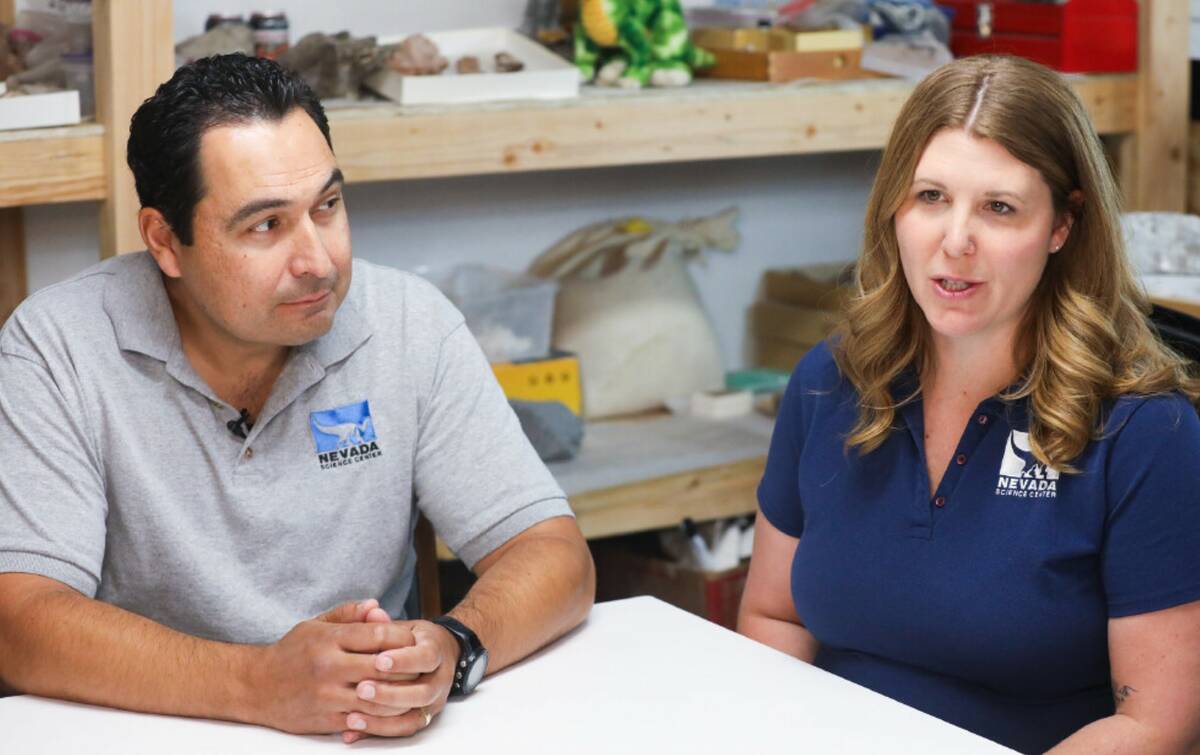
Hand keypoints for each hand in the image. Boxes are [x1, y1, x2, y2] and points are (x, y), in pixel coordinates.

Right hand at [248, 599, 419, 734]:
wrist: (256, 686)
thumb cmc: (291, 652)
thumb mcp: (316, 624)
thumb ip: (349, 614)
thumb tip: (378, 607)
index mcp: (330, 639)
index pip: (380, 635)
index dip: (404, 637)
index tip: (414, 639)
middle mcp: (329, 666)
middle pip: (385, 667)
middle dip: (409, 666)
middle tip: (423, 665)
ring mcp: (328, 695)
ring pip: (379, 697)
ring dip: (402, 695)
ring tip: (415, 689)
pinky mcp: (325, 719)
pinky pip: (363, 721)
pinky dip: (382, 717)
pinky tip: (395, 710)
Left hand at [340, 617, 459, 742]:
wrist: (439, 652)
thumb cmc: (411, 639)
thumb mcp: (401, 625)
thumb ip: (383, 621)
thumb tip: (372, 611)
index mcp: (435, 649)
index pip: (425, 656)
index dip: (403, 660)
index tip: (378, 660)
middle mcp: (439, 677)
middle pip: (422, 692)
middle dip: (391, 693)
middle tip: (361, 689)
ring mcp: (433, 700)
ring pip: (414, 716)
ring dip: (383, 717)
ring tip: (352, 715)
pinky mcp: (423, 717)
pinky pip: (404, 729)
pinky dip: (380, 731)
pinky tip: (354, 728)